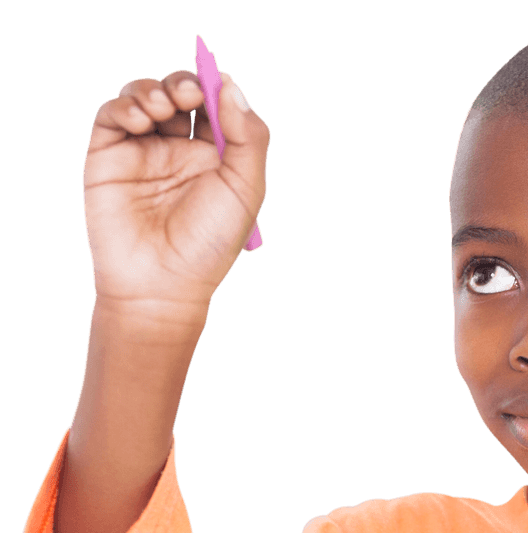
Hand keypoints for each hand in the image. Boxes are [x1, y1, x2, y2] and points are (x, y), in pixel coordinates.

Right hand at [83, 68, 268, 321]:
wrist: (161, 283)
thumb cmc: (209, 244)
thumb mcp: (245, 190)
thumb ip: (249, 138)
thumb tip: (231, 85)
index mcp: (216, 159)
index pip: (216, 107)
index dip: (216, 88)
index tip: (217, 85)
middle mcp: (180, 152)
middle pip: (180, 94)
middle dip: (184, 84)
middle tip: (189, 95)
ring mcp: (143, 152)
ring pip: (144, 97)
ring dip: (152, 90)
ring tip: (162, 107)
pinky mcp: (109, 156)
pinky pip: (112, 115)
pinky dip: (124, 105)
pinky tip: (139, 119)